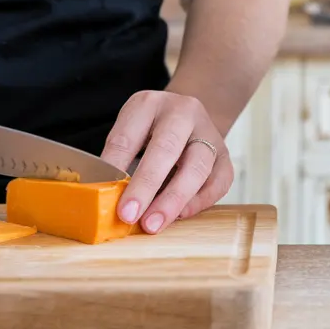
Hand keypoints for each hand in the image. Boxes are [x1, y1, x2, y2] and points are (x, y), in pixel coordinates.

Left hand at [101, 91, 233, 233]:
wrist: (188, 117)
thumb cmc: (151, 130)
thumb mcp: (128, 131)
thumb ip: (119, 159)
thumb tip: (105, 197)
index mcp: (149, 104)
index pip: (128, 136)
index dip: (115, 167)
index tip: (104, 194)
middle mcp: (183, 113)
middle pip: (167, 149)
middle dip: (146, 185)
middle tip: (129, 215)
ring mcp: (209, 133)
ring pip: (198, 166)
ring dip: (174, 199)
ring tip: (154, 224)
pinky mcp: (225, 156)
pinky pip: (219, 181)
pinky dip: (200, 202)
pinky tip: (181, 215)